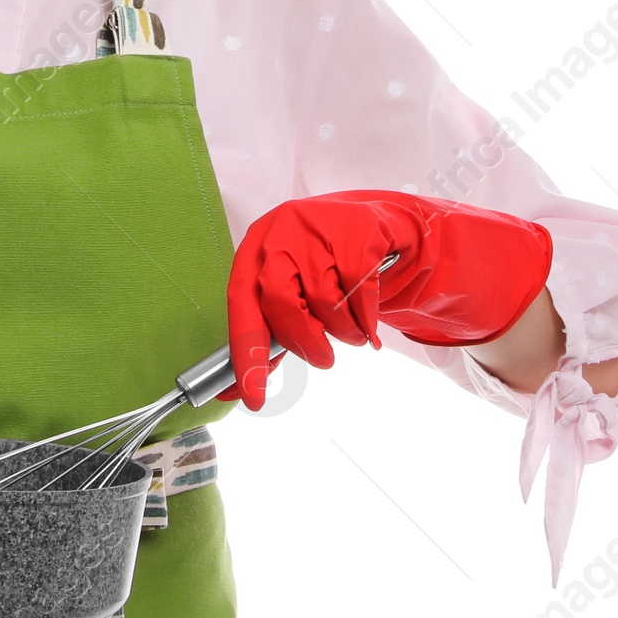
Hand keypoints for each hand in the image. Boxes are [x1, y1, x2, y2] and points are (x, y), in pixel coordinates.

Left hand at [222, 190, 552, 408]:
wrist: (376, 221)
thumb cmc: (325, 262)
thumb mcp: (293, 285)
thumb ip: (272, 328)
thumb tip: (246, 383)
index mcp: (254, 249)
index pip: (241, 305)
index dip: (246, 353)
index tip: (252, 396)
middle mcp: (280, 233)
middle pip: (280, 302)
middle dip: (303, 340)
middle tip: (323, 359)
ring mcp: (318, 228)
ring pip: (325, 301)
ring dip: (343, 330)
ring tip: (350, 326)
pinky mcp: (357, 232)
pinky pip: (361, 292)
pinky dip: (366, 316)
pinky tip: (367, 312)